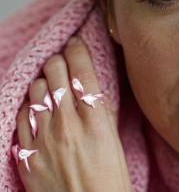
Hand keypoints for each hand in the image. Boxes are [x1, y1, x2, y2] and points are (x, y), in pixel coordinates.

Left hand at [16, 36, 131, 191]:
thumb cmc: (109, 179)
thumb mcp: (114, 140)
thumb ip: (99, 110)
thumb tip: (88, 85)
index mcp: (95, 122)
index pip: (83, 72)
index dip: (78, 51)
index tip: (76, 44)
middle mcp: (67, 126)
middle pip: (55, 73)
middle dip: (58, 60)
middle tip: (62, 62)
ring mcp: (43, 140)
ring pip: (35, 90)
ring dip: (44, 82)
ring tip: (51, 87)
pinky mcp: (26, 155)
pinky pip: (21, 116)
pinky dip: (29, 106)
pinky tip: (38, 109)